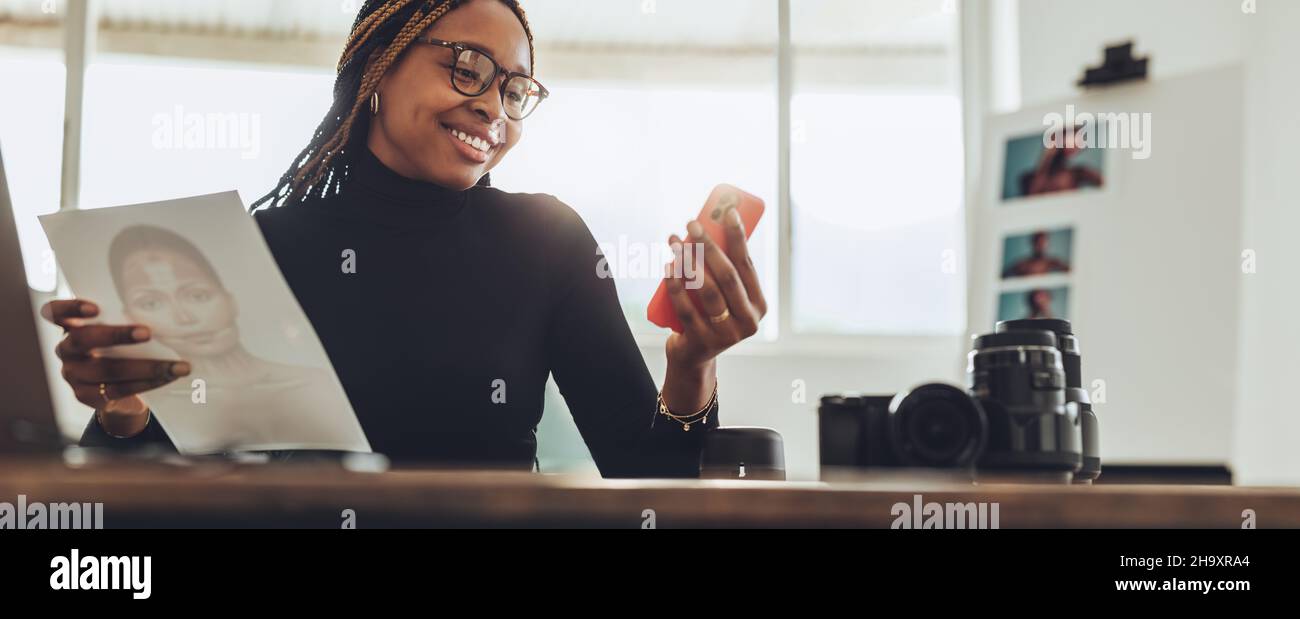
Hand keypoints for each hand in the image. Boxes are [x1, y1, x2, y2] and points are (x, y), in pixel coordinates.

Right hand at [40, 299, 189, 437]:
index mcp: (70, 327)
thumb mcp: (117, 332)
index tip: (95, 308)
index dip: (71, 308)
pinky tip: (169, 377)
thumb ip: (125, 321)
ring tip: (179, 365)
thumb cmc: (120, 347)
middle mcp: (66, 350)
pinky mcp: (86, 396)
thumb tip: (167, 312)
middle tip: (147, 332)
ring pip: (108, 369)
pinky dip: (148, 382)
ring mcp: (73, 375)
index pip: (56, 312)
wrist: (117, 389)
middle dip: (116, 335)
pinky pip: (119, 389)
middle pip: (83, 340)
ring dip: (147, 366)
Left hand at [660, 208, 767, 407]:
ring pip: (707, 291)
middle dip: (709, 245)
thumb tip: (710, 223)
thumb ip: (724, 269)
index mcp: (759, 305)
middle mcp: (747, 322)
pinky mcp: (702, 342)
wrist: (694, 355)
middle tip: (692, 222)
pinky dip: (675, 285)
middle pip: (727, 276)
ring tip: (675, 241)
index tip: (727, 211)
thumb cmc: (709, 314)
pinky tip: (668, 266)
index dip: (737, 236)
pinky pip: (686, 308)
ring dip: (689, 261)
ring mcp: (725, 334)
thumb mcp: (724, 295)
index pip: (747, 265)